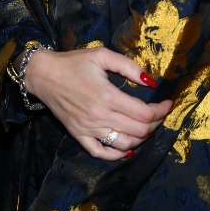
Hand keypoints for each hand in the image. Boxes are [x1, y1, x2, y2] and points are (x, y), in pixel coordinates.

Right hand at [24, 46, 170, 159]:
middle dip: (156, 123)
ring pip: (125, 144)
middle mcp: (99, 116)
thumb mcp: (101, 55)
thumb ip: (128, 66)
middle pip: (140, 130)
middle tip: (159, 114)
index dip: (162, 111)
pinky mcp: (78, 134)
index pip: (145, 113)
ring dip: (141, 138)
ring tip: (145, 127)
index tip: (167, 104)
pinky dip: (117, 155)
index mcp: (107, 96)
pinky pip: (100, 152)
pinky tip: (127, 148)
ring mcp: (88, 128)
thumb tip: (151, 81)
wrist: (41, 74)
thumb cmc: (72, 63)